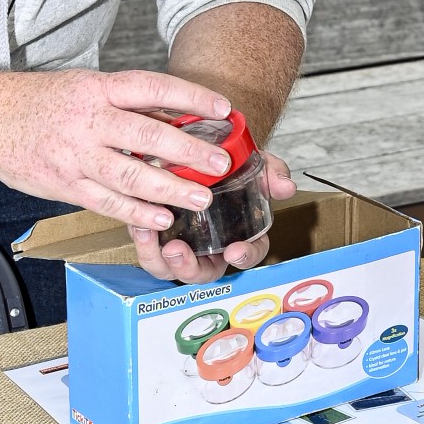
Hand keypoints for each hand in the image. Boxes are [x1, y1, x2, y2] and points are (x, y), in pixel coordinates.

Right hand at [0, 68, 237, 231]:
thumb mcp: (83, 88)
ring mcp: (76, 157)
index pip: (151, 89)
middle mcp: (88, 122)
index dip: (189, 98)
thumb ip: (123, 105)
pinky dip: (137, 213)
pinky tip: (162, 219)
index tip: (222, 109)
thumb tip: (174, 118)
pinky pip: (107, 203)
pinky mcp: (65, 185)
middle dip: (188, 152)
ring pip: (131, 177)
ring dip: (170, 190)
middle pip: (147, 137)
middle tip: (219, 163)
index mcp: (96, 90)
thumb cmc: (40, 102)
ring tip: (200, 198)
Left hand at [132, 153, 296, 282]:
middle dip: (189, 267)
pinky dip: (142, 243)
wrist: (193, 150)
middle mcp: (210, 247)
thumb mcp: (251, 163)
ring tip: (149, 235)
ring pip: (170, 269)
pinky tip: (138, 225)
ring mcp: (182, 244)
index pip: (249, 254)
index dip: (245, 256)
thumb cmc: (224, 165)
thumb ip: (270, 173)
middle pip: (204, 273)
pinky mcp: (156, 238)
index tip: (235, 251)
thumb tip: (286, 186)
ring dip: (160, 259)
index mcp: (238, 235)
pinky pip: (148, 252)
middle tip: (177, 250)